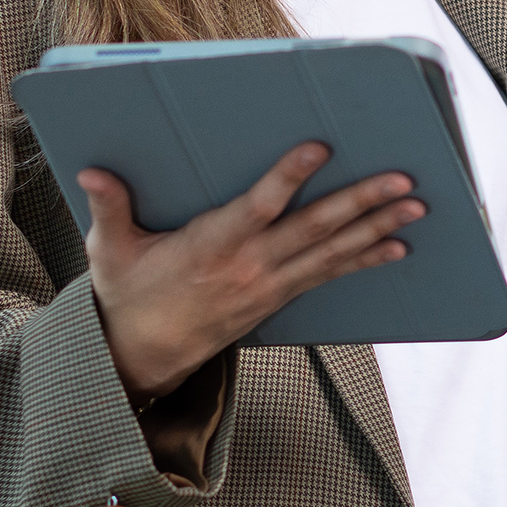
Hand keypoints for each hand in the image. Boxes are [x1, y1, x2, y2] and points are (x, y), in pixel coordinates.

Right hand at [78, 141, 425, 398]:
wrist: (140, 359)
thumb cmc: (126, 296)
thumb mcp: (108, 252)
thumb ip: (108, 207)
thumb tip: (91, 171)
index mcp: (210, 247)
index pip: (258, 207)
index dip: (289, 177)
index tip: (319, 148)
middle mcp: (248, 267)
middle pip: (313, 230)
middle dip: (361, 204)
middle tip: (402, 181)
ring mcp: (268, 286)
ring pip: (331, 253)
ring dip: (376, 229)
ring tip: (415, 208)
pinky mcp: (277, 299)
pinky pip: (328, 276)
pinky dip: (364, 260)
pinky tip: (396, 246)